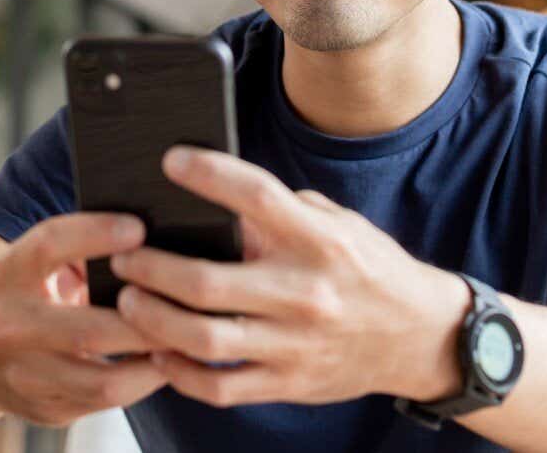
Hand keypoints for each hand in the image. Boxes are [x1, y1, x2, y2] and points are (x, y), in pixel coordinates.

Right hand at [0, 212, 169, 425]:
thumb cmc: (28, 293)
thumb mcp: (36, 263)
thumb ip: (79, 245)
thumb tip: (151, 227)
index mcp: (4, 274)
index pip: (47, 246)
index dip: (94, 234)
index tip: (140, 227)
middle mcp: (5, 327)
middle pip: (87, 329)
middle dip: (147, 318)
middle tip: (190, 300)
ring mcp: (23, 376)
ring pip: (103, 380)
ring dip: (154, 360)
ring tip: (187, 337)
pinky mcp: (45, 410)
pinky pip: (106, 401)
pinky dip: (144, 382)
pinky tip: (167, 361)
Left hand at [107, 146, 468, 407]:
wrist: (422, 336)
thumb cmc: (370, 269)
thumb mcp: (337, 225)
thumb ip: (282, 213)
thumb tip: (216, 199)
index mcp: (320, 241)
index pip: (255, 197)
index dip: (208, 174)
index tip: (171, 161)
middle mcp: (305, 293)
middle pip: (207, 282)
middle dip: (152, 266)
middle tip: (124, 253)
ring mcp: (295, 344)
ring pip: (204, 338)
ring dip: (153, 319)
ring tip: (128, 300)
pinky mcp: (289, 384)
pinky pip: (219, 385)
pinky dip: (180, 372)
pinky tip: (160, 351)